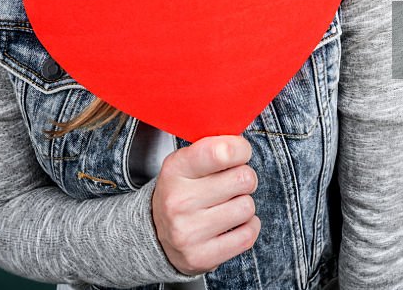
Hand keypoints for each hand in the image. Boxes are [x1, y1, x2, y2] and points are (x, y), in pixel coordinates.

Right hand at [151, 134, 260, 274]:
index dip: (240, 150)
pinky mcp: (201, 257)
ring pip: (247, 207)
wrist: (154, 235)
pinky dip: (248, 227)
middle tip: (232, 183)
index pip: (220, 153)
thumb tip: (242, 144)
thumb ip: (213, 148)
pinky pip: (247, 235)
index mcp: (175, 170)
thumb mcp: (186, 162)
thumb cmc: (181, 191)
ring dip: (244, 204)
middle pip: (243, 178)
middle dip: (244, 178)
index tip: (240, 152)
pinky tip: (232, 223)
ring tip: (227, 205)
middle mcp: (178, 201)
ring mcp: (188, 232)